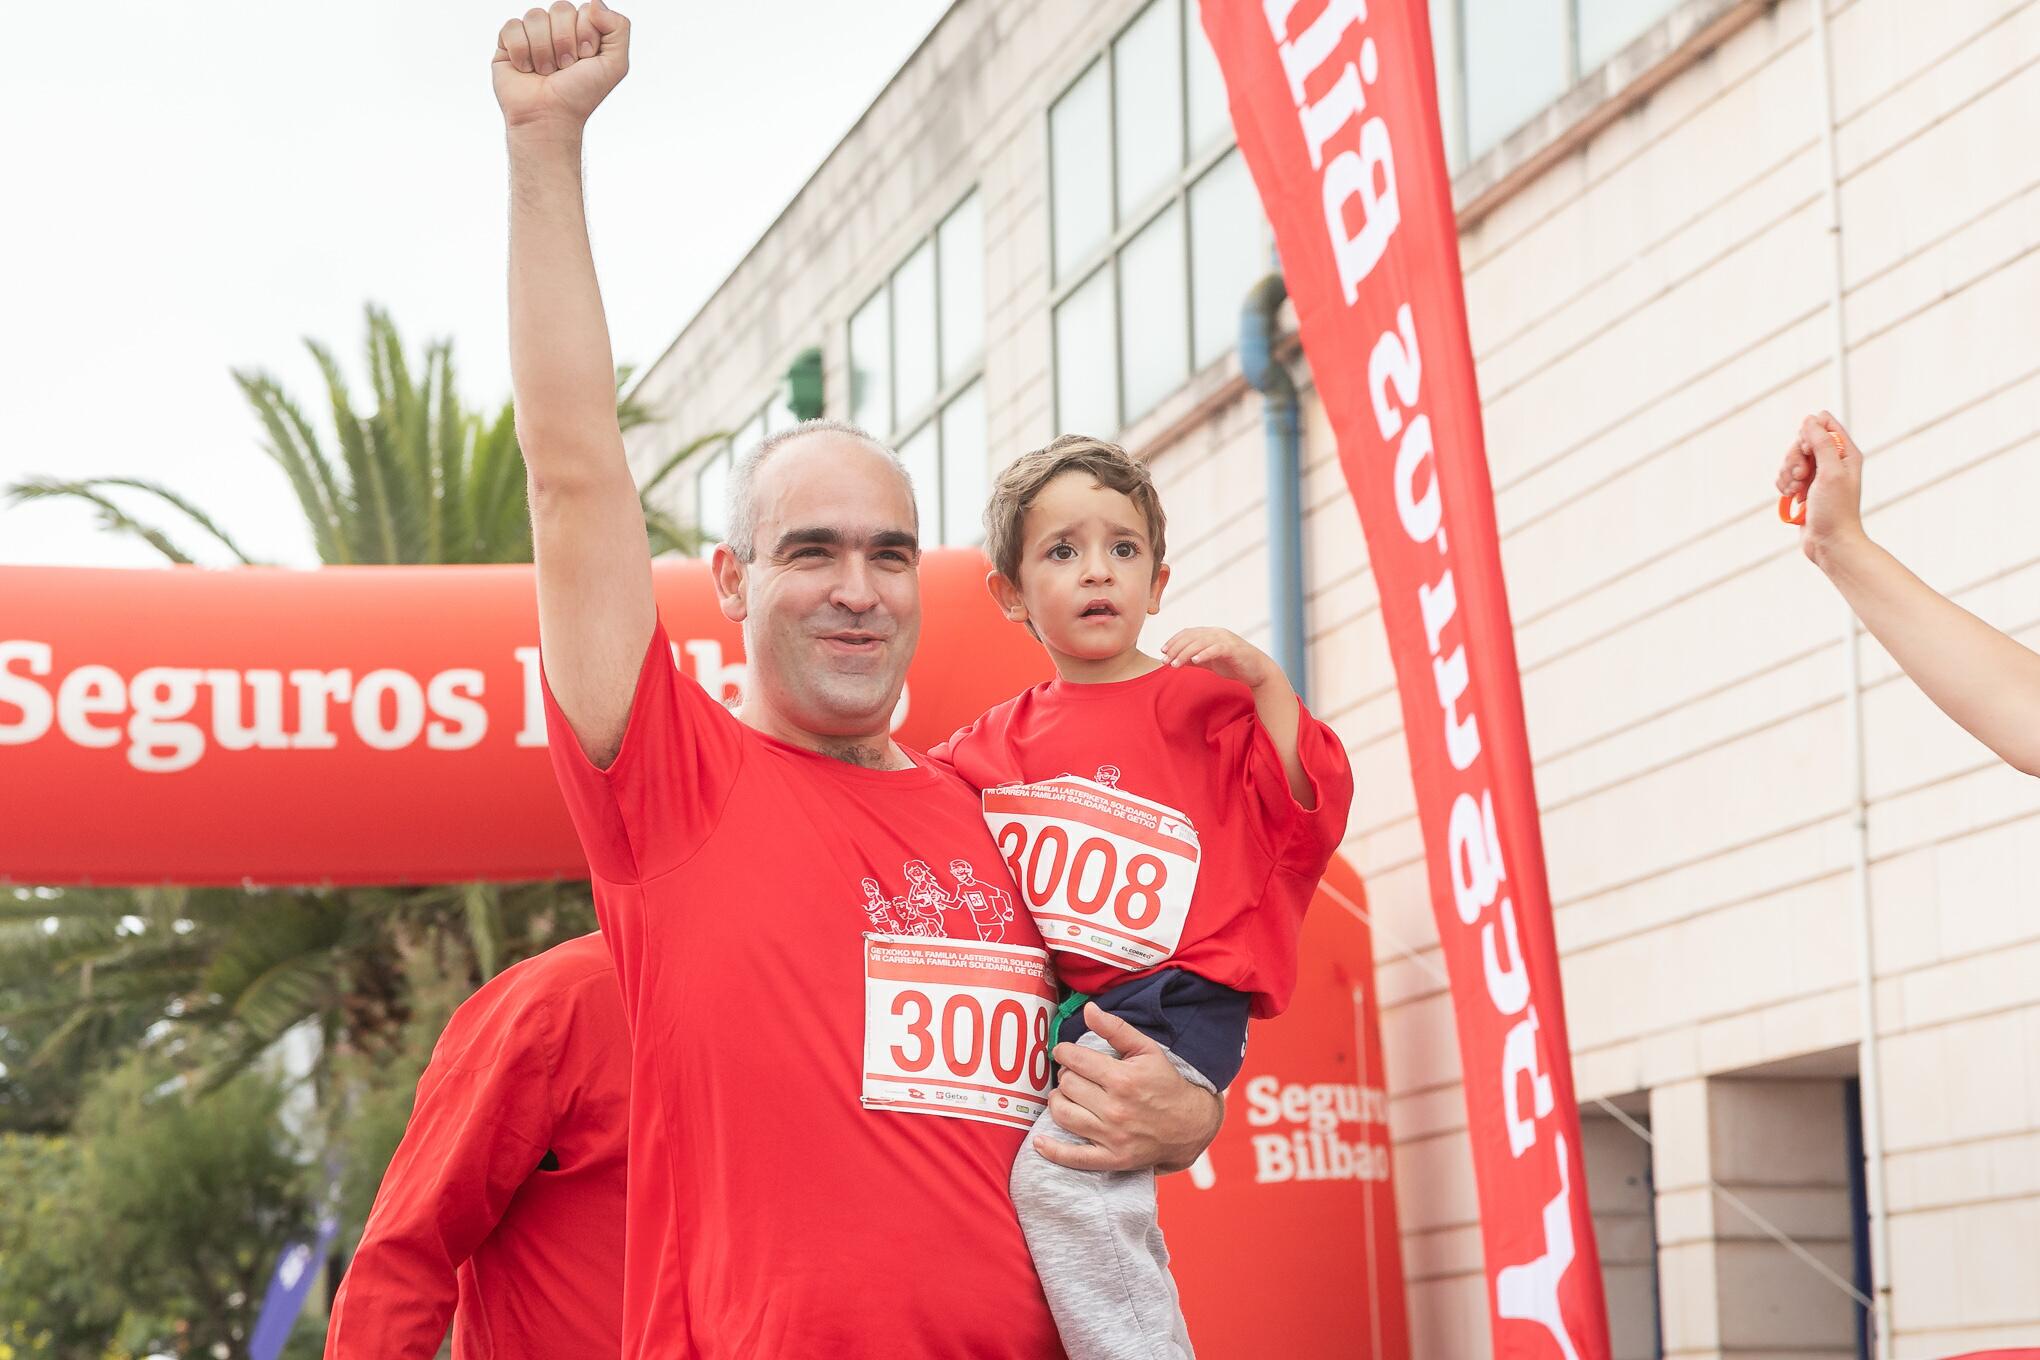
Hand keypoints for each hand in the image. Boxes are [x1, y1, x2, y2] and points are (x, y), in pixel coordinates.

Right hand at [492, 1, 630, 131]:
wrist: (550, 117)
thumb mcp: (615, 64)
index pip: (585, 10)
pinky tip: (526, 69)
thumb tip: (594, 3)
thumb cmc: (581, 94)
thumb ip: (619, 28)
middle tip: (565, 67)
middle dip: (565, 42)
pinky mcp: (508, 42)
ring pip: (535, 16)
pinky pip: (513, 26)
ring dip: (544, 51)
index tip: (585, 59)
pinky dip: (521, 51)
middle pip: (560, 8)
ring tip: (546, 72)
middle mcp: (557, 29)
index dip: (586, 34)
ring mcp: (532, 34)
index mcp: (582, 30)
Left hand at [1033, 1004, 1224, 1173]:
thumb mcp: (1147, 1049)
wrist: (1190, 1124)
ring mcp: (1112, 1136)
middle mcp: (1115, 1109)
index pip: (1075, 1061)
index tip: (1065, 1053)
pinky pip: (1073, 1158)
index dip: (1064, 1053)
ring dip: (1058, 1102)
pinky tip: (1039, 1141)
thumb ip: (1116, 1028)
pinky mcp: (1112, 1159)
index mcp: (1123, 1079)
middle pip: (1067, 1086)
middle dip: (1065, 1076)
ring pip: (1063, 1114)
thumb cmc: (1166, 1083)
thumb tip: (1088, 1009)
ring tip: (1066, 1095)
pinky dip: (1052, 1150)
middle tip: (1073, 1075)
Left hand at [1161, 627, 1280, 690]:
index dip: (1173, 641)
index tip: (1162, 652)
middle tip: (1165, 661)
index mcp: (1210, 633)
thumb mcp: (1209, 661)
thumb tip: (1174, 660)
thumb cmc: (1233, 665)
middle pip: (1191, 637)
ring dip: (1185, 653)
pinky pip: (1216, 649)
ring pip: (1201, 642)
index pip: (1187, 633)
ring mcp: (1226, 639)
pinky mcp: (1233, 649)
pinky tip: (1195, 661)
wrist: (1257, 671)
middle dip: (1176, 648)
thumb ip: (1193, 658)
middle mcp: (1216, 633)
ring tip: (1175, 664)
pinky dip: (1204, 653)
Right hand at [1776, 410, 1865, 566]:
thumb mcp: (1830, 472)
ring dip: (1787, 474)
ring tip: (1795, 491)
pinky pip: (1784, 476)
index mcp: (1845, 453)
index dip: (1810, 433)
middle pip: (1803, 441)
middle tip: (1800, 475)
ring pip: (1790, 459)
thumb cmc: (1836, 510)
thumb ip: (1821, 442)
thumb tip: (1811, 418)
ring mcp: (1816, 476)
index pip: (1824, 425)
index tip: (1809, 450)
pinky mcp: (1803, 489)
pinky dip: (1784, 485)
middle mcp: (1832, 462)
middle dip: (1795, 457)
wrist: (1829, 542)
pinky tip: (1790, 497)